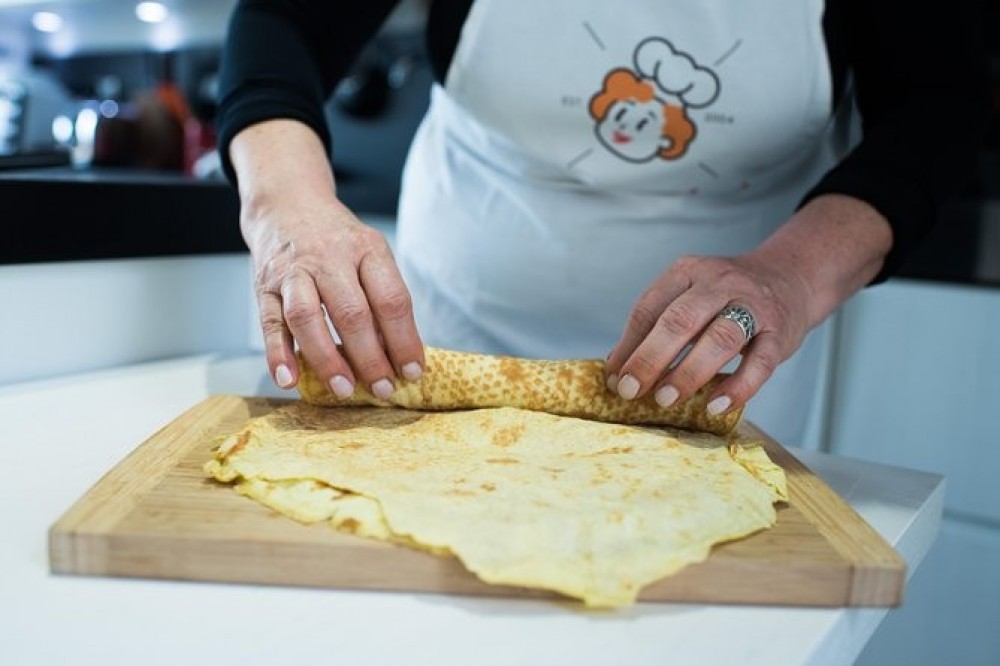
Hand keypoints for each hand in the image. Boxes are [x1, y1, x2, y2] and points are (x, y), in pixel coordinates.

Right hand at [231, 119, 423, 394]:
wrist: (288, 205)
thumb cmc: (338, 242)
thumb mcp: (369, 256)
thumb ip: (382, 299)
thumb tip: (399, 356)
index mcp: (367, 250)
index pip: (391, 299)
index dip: (404, 340)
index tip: (413, 372)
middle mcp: (329, 257)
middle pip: (352, 312)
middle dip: (370, 357)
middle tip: (383, 389)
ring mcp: (293, 271)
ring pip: (307, 317)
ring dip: (327, 359)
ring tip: (344, 389)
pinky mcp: (263, 286)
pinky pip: (269, 323)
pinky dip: (278, 355)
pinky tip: (289, 380)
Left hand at [604, 194, 893, 415]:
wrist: (792, 278)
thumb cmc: (727, 297)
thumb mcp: (690, 297)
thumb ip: (656, 326)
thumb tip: (617, 370)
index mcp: (688, 272)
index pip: (650, 307)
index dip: (629, 345)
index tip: (615, 378)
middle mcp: (720, 283)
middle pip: (680, 320)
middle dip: (651, 358)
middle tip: (631, 391)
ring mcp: (753, 306)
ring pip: (719, 338)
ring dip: (688, 372)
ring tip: (665, 400)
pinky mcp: (781, 332)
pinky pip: (761, 362)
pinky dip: (738, 386)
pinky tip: (715, 406)